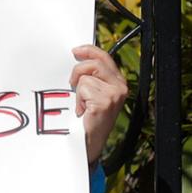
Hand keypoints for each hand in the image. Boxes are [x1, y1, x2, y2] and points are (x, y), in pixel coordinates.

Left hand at [69, 45, 127, 164]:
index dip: (89, 51)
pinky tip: (83, 111)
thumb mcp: (91, 94)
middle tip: (72, 84)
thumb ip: (91, 78)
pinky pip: (83, 88)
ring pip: (85, 77)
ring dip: (78, 90)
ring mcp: (114, 94)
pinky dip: (78, 100)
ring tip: (82, 104)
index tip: (76, 51)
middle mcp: (120, 87)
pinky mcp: (105, 102)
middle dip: (78, 72)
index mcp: (117, 82)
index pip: (104, 58)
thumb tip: (78, 60)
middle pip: (94, 64)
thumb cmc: (87, 118)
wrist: (88, 141)